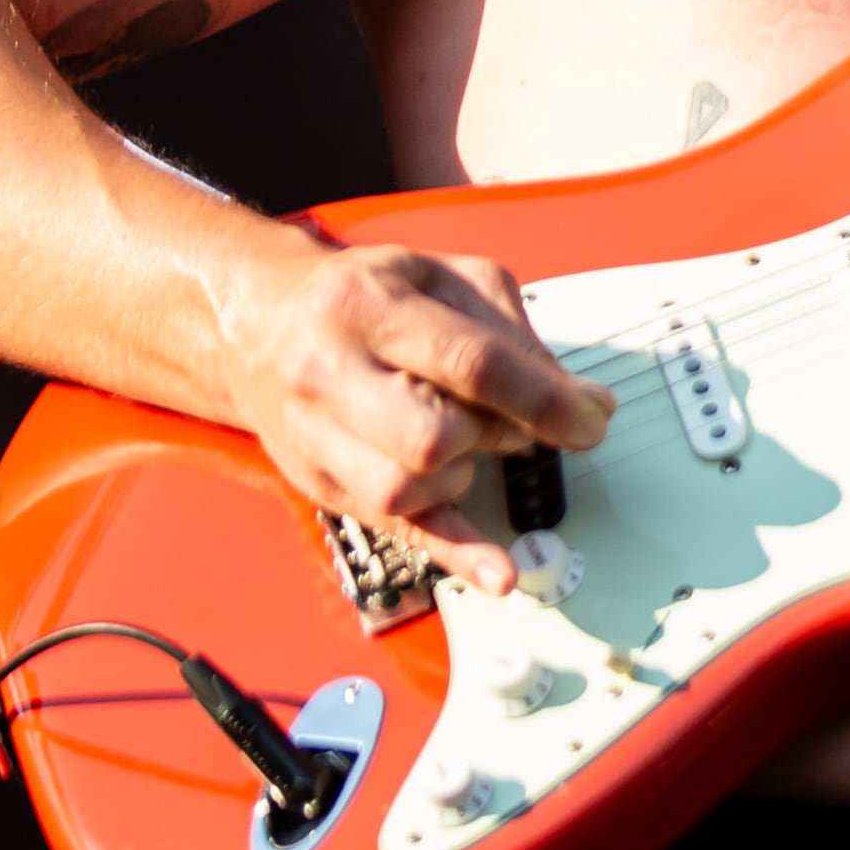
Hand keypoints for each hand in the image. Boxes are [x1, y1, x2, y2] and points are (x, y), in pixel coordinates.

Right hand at [221, 242, 615, 593]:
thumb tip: (577, 399)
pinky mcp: (324, 485)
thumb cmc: (359, 299)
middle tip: (509, 419)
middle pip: (434, 437)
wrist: (258, 325)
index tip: (590, 419)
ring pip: (410, 489)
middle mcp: (333, 373)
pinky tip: (498, 571)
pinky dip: (455, 555)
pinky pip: (396, 532)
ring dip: (464, 473)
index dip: (544, 398)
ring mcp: (319, 437)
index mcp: (369, 307)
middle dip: (494, 435)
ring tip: (463, 439)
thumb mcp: (440, 278)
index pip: (470, 363)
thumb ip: (509, 331)